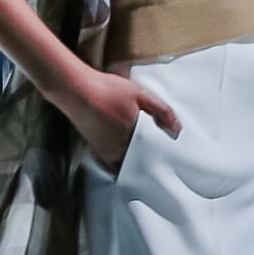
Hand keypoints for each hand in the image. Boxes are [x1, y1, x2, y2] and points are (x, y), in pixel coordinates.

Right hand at [59, 66, 181, 172]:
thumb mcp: (139, 93)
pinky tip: (123, 153)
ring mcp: (107, 151)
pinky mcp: (97, 150)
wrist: (76, 90)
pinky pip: (112, 164)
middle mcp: (120, 147)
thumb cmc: (106, 90)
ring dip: (135, 158)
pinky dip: (120, 162)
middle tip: (157, 150)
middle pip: (142, 159)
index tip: (169, 149)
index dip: (163, 150)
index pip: (155, 152)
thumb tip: (177, 128)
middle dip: (150, 155)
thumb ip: (161, 111)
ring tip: (141, 149)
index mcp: (134, 134)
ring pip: (128, 162)